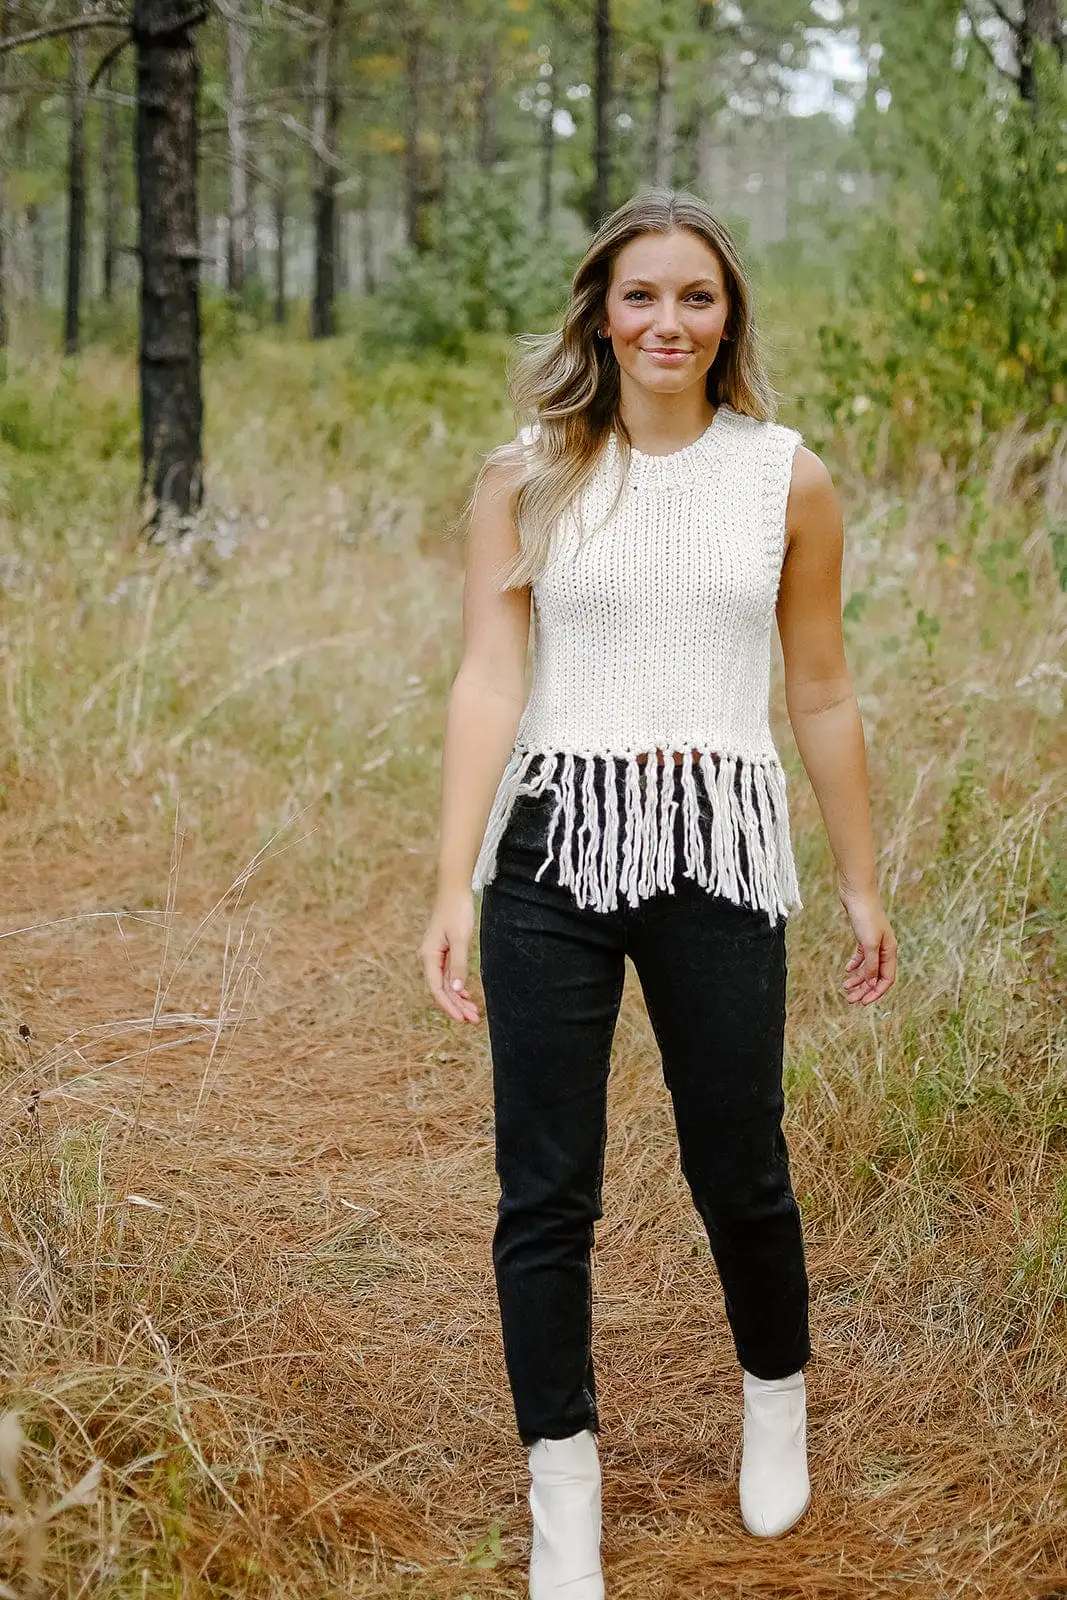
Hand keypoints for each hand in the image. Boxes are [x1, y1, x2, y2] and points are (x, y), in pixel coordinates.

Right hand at [420, 889, 480, 1024]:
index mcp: (429, 956)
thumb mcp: (460, 939)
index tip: (461, 1019)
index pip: (437, 989)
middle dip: (457, 1006)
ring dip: (460, 999)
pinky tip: (467, 996)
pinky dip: (459, 987)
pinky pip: (449, 975)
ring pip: (447, 983)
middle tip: (474, 1020)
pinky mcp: (444, 951)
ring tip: (474, 1013)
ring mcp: (436, 955)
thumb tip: (457, 990)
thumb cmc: (456, 911)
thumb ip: (459, 965)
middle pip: (442, 989)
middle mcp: (429, 958)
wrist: (454, 890)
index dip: (449, 1006)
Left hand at [838, 884, 896, 1004]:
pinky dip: (855, 965)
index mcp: (890, 951)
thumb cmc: (865, 916)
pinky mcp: (863, 936)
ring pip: (868, 967)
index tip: (863, 1002)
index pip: (887, 979)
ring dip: (858, 979)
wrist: (856, 893)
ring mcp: (874, 942)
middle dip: (864, 989)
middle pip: (877, 976)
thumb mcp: (869, 943)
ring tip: (845, 987)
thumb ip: (871, 964)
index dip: (876, 992)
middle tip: (850, 999)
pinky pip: (862, 956)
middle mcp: (884, 948)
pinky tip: (847, 970)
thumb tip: (871, 982)